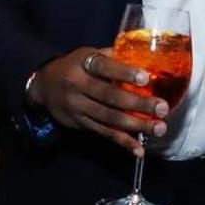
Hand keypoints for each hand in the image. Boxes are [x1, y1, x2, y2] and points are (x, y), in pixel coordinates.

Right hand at [27, 47, 166, 155]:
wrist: (42, 86)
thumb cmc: (73, 66)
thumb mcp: (87, 54)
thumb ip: (112, 57)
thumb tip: (144, 58)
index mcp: (82, 64)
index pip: (103, 66)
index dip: (123, 72)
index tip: (145, 78)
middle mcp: (78, 86)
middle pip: (110, 96)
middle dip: (138, 103)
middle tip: (162, 108)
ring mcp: (78, 107)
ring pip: (109, 118)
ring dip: (136, 125)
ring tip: (159, 128)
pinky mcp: (80, 123)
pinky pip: (103, 133)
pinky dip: (122, 142)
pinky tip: (138, 149)